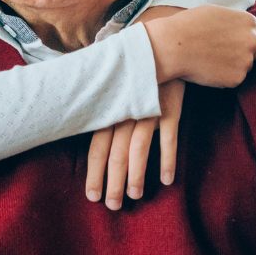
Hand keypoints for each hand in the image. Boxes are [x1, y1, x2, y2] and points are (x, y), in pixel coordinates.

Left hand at [85, 79, 185, 208]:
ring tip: (135, 196)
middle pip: (116, 153)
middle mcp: (125, 112)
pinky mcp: (170, 108)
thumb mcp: (113, 91)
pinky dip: (168, 160)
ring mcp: (148, 110)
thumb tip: (85, 138)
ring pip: (139, 149)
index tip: (92, 196)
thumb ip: (102, 113)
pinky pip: (169, 138)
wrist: (159, 49)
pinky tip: (167, 180)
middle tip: (113, 206)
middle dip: (114, 182)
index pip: (97, 147)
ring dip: (137, 175)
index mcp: (109, 110)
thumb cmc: (131, 76)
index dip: (94, 173)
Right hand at [140, 5, 255, 86]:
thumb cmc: (188, 25)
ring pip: (245, 65)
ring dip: (233, 64)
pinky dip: (224, 76)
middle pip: (255, 50)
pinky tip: (208, 69)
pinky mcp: (237, 79)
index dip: (250, 37)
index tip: (238, 42)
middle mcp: (252, 41)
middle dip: (242, 51)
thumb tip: (240, 27)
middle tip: (220, 52)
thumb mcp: (215, 11)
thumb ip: (234, 20)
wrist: (173, 46)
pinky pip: (234, 78)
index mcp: (248, 22)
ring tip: (210, 59)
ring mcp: (246, 61)